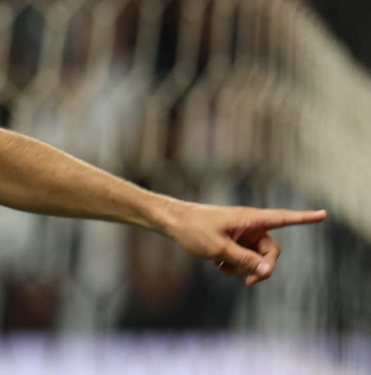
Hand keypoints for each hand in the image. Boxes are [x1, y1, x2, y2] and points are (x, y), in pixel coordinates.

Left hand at [165, 203, 326, 286]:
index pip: (283, 219)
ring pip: (255, 259)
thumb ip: (245, 260)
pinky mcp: (233, 242)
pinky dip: (233, 265)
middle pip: (270, 252)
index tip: (324, 215)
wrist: (173, 224)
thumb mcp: (219, 249)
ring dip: (242, 268)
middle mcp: (250, 226)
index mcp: (250, 219)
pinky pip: (243, 259)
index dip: (304, 218)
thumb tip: (268, 272)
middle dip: (261, 268)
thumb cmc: (194, 230)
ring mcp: (242, 234)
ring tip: (221, 267)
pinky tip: (217, 264)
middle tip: (250, 283)